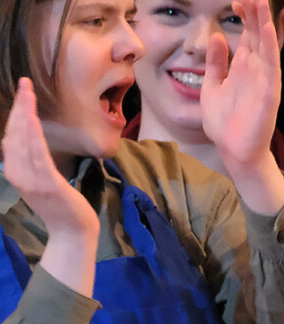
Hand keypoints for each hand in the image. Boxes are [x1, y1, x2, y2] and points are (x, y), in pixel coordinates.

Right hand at [4, 79, 98, 295]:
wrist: (72, 232)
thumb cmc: (61, 206)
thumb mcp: (42, 180)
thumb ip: (33, 162)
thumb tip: (32, 140)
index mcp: (16, 173)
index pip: (10, 138)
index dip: (14, 114)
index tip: (21, 92)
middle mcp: (18, 175)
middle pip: (13, 135)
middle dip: (18, 108)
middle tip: (23, 83)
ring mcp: (31, 181)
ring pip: (23, 141)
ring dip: (24, 115)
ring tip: (26, 93)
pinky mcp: (47, 184)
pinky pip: (37, 156)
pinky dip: (33, 136)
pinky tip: (33, 119)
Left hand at [204, 0, 283, 210]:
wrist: (232, 149)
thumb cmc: (224, 120)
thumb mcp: (212, 85)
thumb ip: (216, 62)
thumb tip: (218, 36)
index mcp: (242, 66)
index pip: (246, 34)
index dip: (244, 16)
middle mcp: (256, 68)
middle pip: (257, 34)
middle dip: (255, 13)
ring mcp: (264, 78)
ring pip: (266, 44)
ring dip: (264, 23)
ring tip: (262, 2)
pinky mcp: (269, 90)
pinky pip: (271, 65)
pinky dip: (268, 47)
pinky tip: (265, 30)